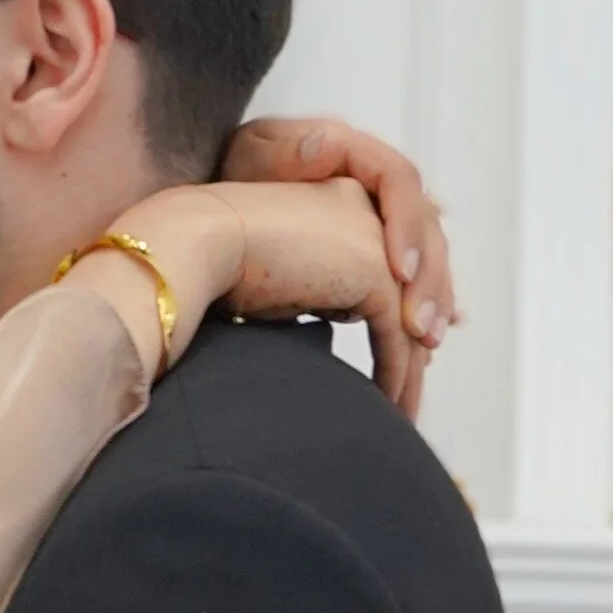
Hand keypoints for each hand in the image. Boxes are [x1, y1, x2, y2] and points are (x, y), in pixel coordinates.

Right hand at [107, 177, 433, 417]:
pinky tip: (387, 405)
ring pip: (410, 318)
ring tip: (399, 414)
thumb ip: (315, 280)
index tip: (395, 358)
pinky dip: (395, 374)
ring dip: (408, 371)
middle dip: (413, 347)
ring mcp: (380, 242)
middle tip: (405, 393)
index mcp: (347, 198)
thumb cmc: (218, 257)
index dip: (395, 312)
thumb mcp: (283, 267)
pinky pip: (398, 335)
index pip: (387, 260)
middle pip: (409, 289)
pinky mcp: (378, 275)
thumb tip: (332, 314)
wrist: (199, 240)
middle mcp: (372, 213)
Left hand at [220, 117, 454, 351]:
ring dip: (431, 303)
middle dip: (427, 281)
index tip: (398, 271)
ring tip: (427, 343)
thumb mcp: (255, 154)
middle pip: (425, 229)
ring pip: (427, 260)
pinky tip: (426, 342)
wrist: (228, 204)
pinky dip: (419, 309)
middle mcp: (383, 187)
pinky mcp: (380, 252)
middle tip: (418, 326)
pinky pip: (412, 281)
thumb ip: (287, 151)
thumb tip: (323, 144)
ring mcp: (386, 220)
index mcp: (360, 155)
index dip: (406, 227)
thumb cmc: (242, 175)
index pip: (401, 182)